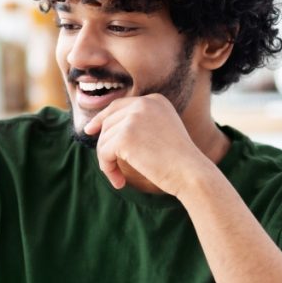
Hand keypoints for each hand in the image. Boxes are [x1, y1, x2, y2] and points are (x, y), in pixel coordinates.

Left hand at [84, 94, 208, 195]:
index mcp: (155, 100)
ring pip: (104, 139)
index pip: (119, 106)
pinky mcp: (125, 135)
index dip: (102, 118)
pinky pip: (104, 152)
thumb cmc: (177, 161)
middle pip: (108, 123)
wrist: (191, 173)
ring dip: (107, 161)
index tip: (90, 130)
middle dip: (106, 147)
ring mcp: (134, 117)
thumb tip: (101, 126)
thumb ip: (138, 125)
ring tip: (120, 178)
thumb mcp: (160, 132)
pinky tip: (119, 181)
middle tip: (112, 169)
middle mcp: (144, 103)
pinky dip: (107, 169)